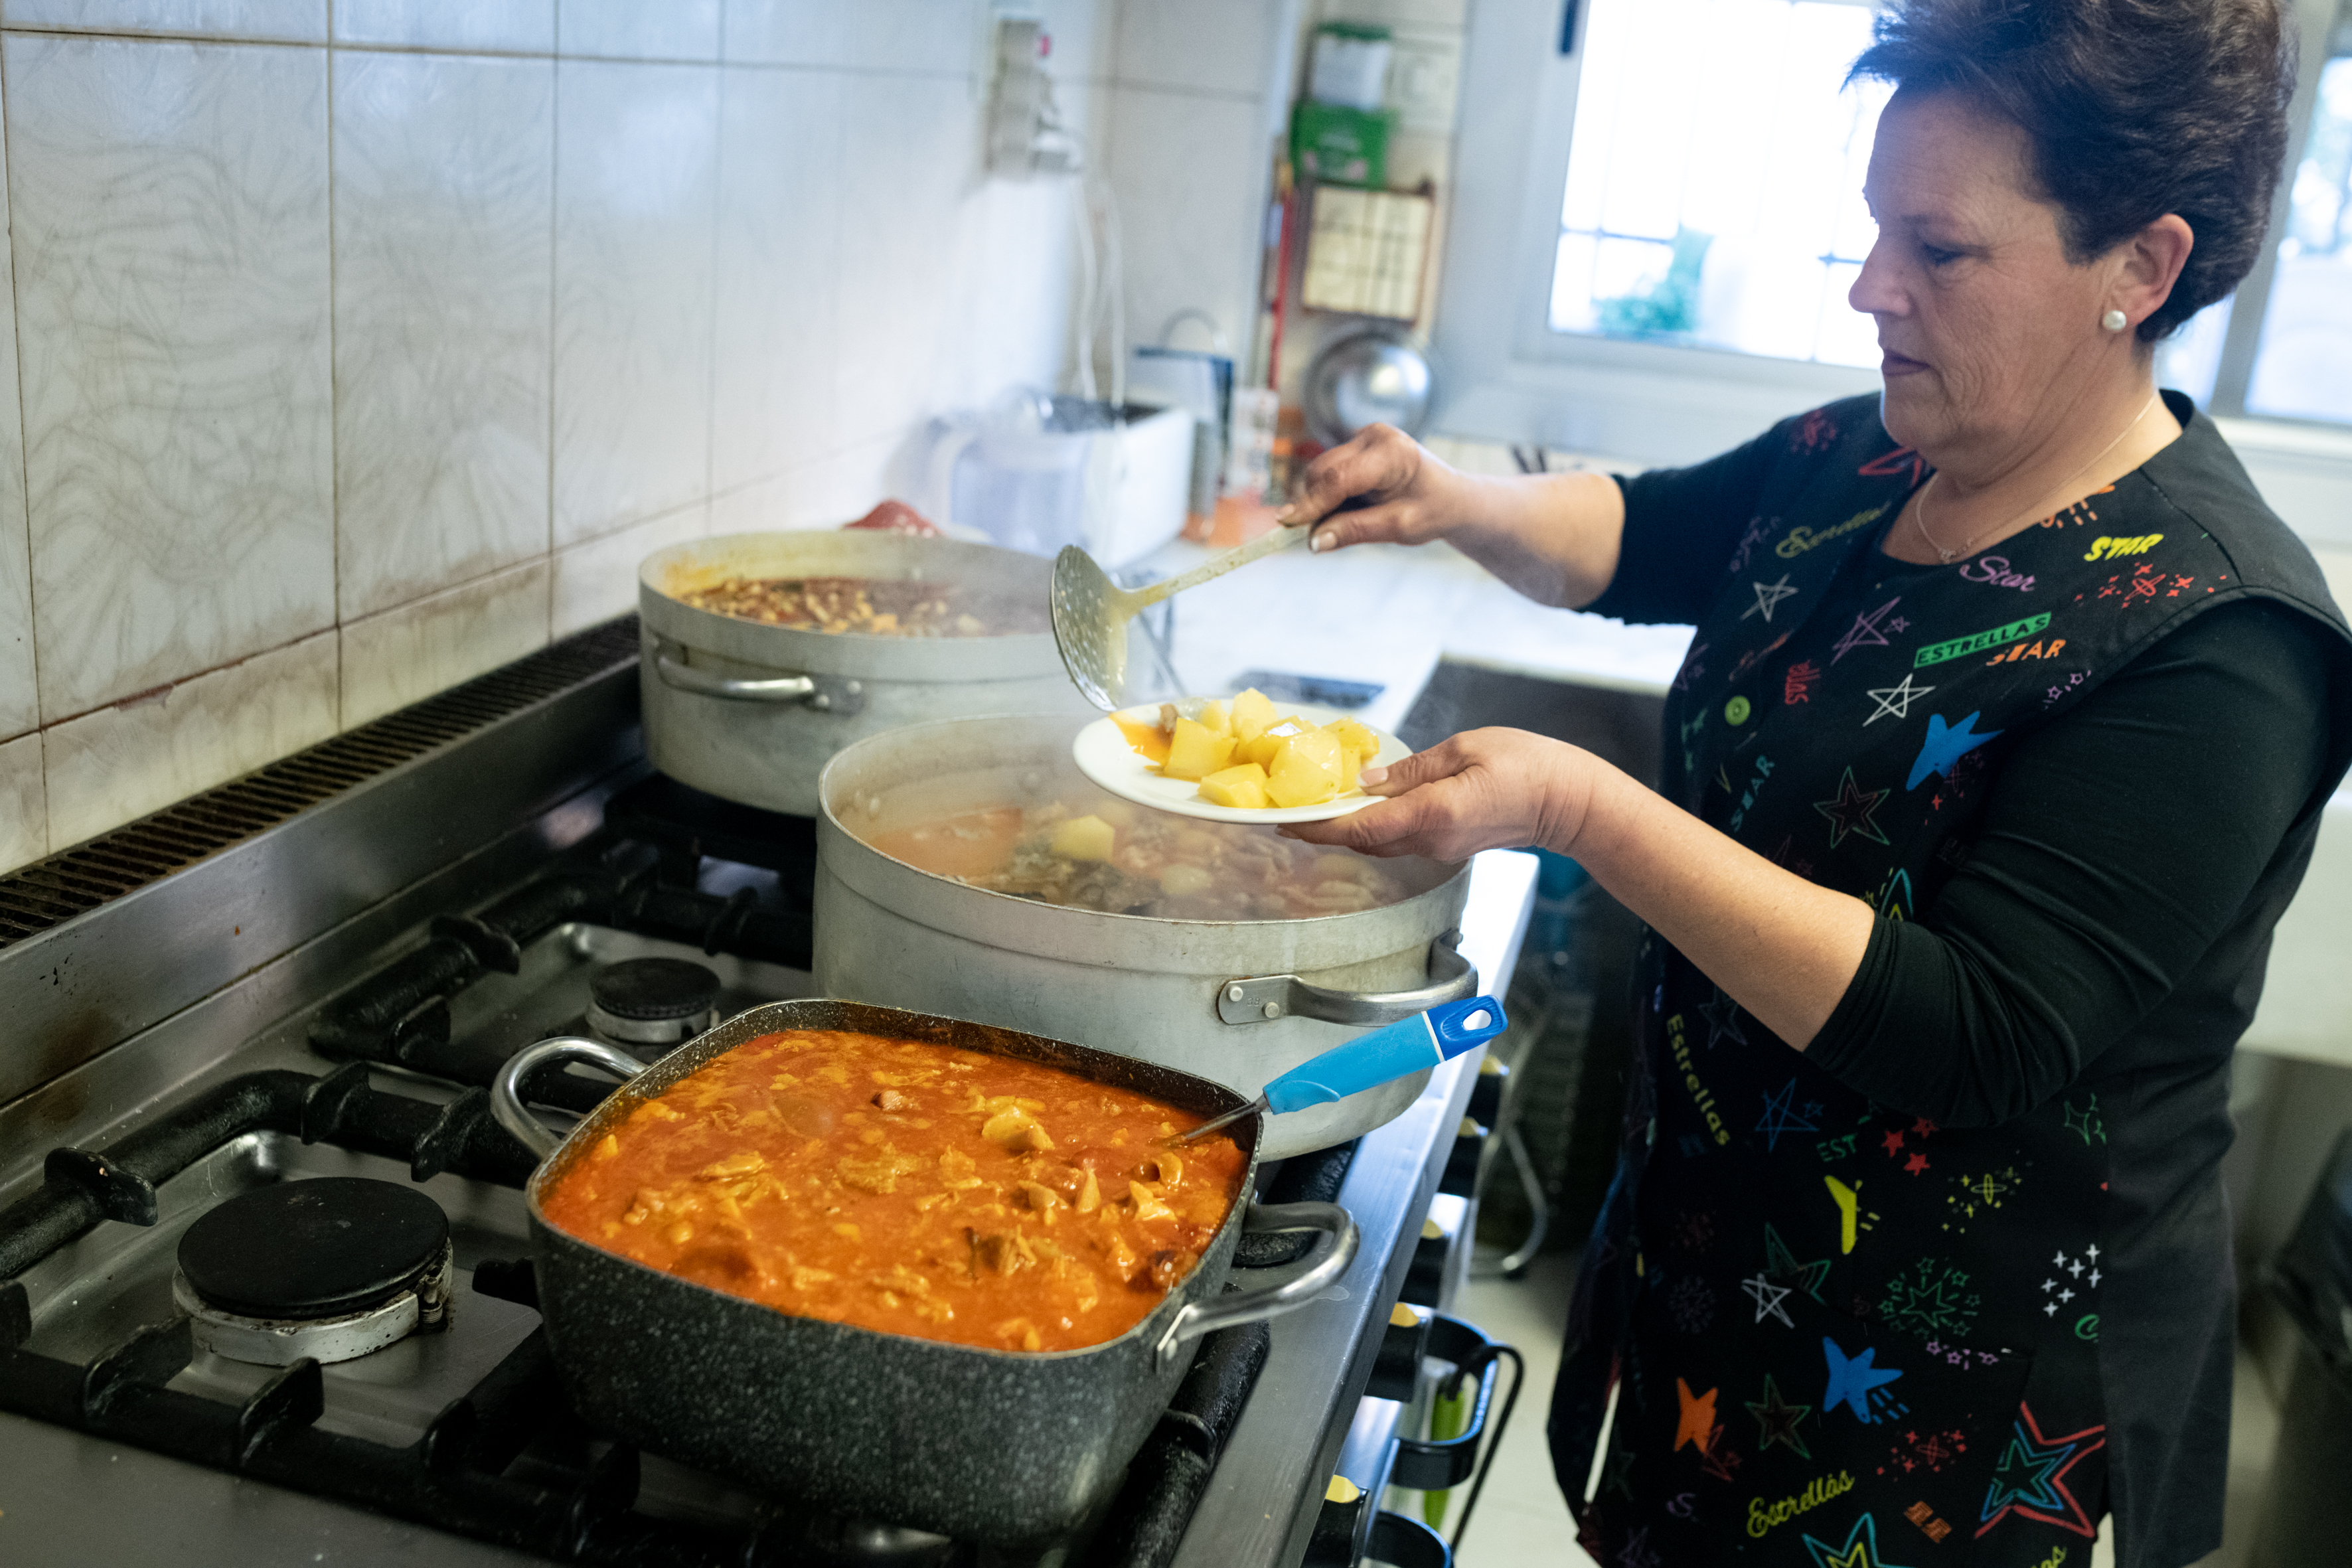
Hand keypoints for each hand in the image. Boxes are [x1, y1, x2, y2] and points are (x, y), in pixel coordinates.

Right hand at [1277, 423, 1464, 552]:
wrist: (1451, 497)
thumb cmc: (1432, 510)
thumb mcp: (1399, 527)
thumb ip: (1356, 531)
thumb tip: (1314, 541)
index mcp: (1393, 452)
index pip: (1340, 478)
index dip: (1312, 503)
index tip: (1288, 525)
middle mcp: (1374, 436)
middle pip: (1323, 471)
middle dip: (1314, 504)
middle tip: (1317, 538)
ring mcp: (1363, 437)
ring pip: (1320, 472)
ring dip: (1321, 501)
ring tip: (1350, 521)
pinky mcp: (1355, 446)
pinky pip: (1328, 472)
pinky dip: (1329, 495)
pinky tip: (1350, 509)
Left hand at [1282, 729, 1593, 861]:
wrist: (1569, 802)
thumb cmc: (1528, 764)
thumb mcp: (1465, 748)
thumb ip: (1411, 769)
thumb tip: (1366, 779)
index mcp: (1434, 813)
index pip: (1361, 828)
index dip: (1318, 827)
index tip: (1285, 820)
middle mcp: (1432, 839)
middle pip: (1363, 841)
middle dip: (1322, 828)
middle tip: (1287, 809)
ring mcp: (1440, 848)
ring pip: (1379, 843)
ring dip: (1345, 828)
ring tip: (1314, 805)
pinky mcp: (1447, 846)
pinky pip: (1398, 840)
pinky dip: (1372, 826)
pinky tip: (1360, 807)